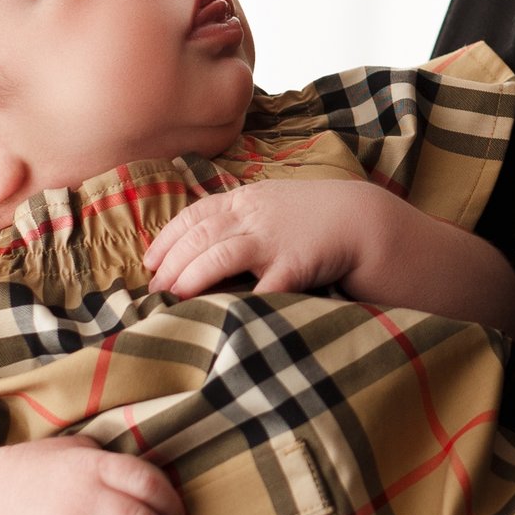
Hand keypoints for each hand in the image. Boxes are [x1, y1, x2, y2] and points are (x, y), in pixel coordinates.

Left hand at [143, 177, 405, 300]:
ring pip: (219, 255)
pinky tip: (220, 315)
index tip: (148, 262)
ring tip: (172, 298)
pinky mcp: (295, 264)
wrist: (365, 220)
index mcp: (246, 200)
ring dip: (190, 277)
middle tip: (154, 290)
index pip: (194, 215)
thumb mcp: (274, 204)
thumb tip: (200, 243)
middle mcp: (255, 215)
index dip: (166, 239)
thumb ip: (241, 217)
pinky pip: (262, 286)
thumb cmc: (316, 217)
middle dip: (171, 264)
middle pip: (199, 236)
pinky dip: (239, 301)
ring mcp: (275, 239)